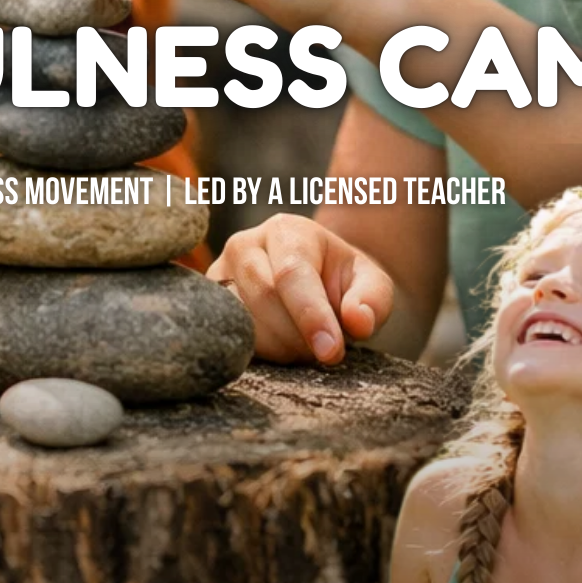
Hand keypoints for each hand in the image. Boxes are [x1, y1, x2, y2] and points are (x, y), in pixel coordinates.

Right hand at [209, 214, 393, 364]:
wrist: (314, 281)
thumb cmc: (342, 282)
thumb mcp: (371, 283)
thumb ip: (372, 299)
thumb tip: (357, 321)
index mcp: (287, 230)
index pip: (292, 274)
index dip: (311, 316)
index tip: (331, 351)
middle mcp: (245, 245)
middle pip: (264, 299)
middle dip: (298, 336)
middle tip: (324, 350)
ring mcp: (219, 274)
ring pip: (242, 321)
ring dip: (279, 348)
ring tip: (304, 344)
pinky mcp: (209, 303)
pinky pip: (228, 336)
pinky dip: (259, 352)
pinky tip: (280, 347)